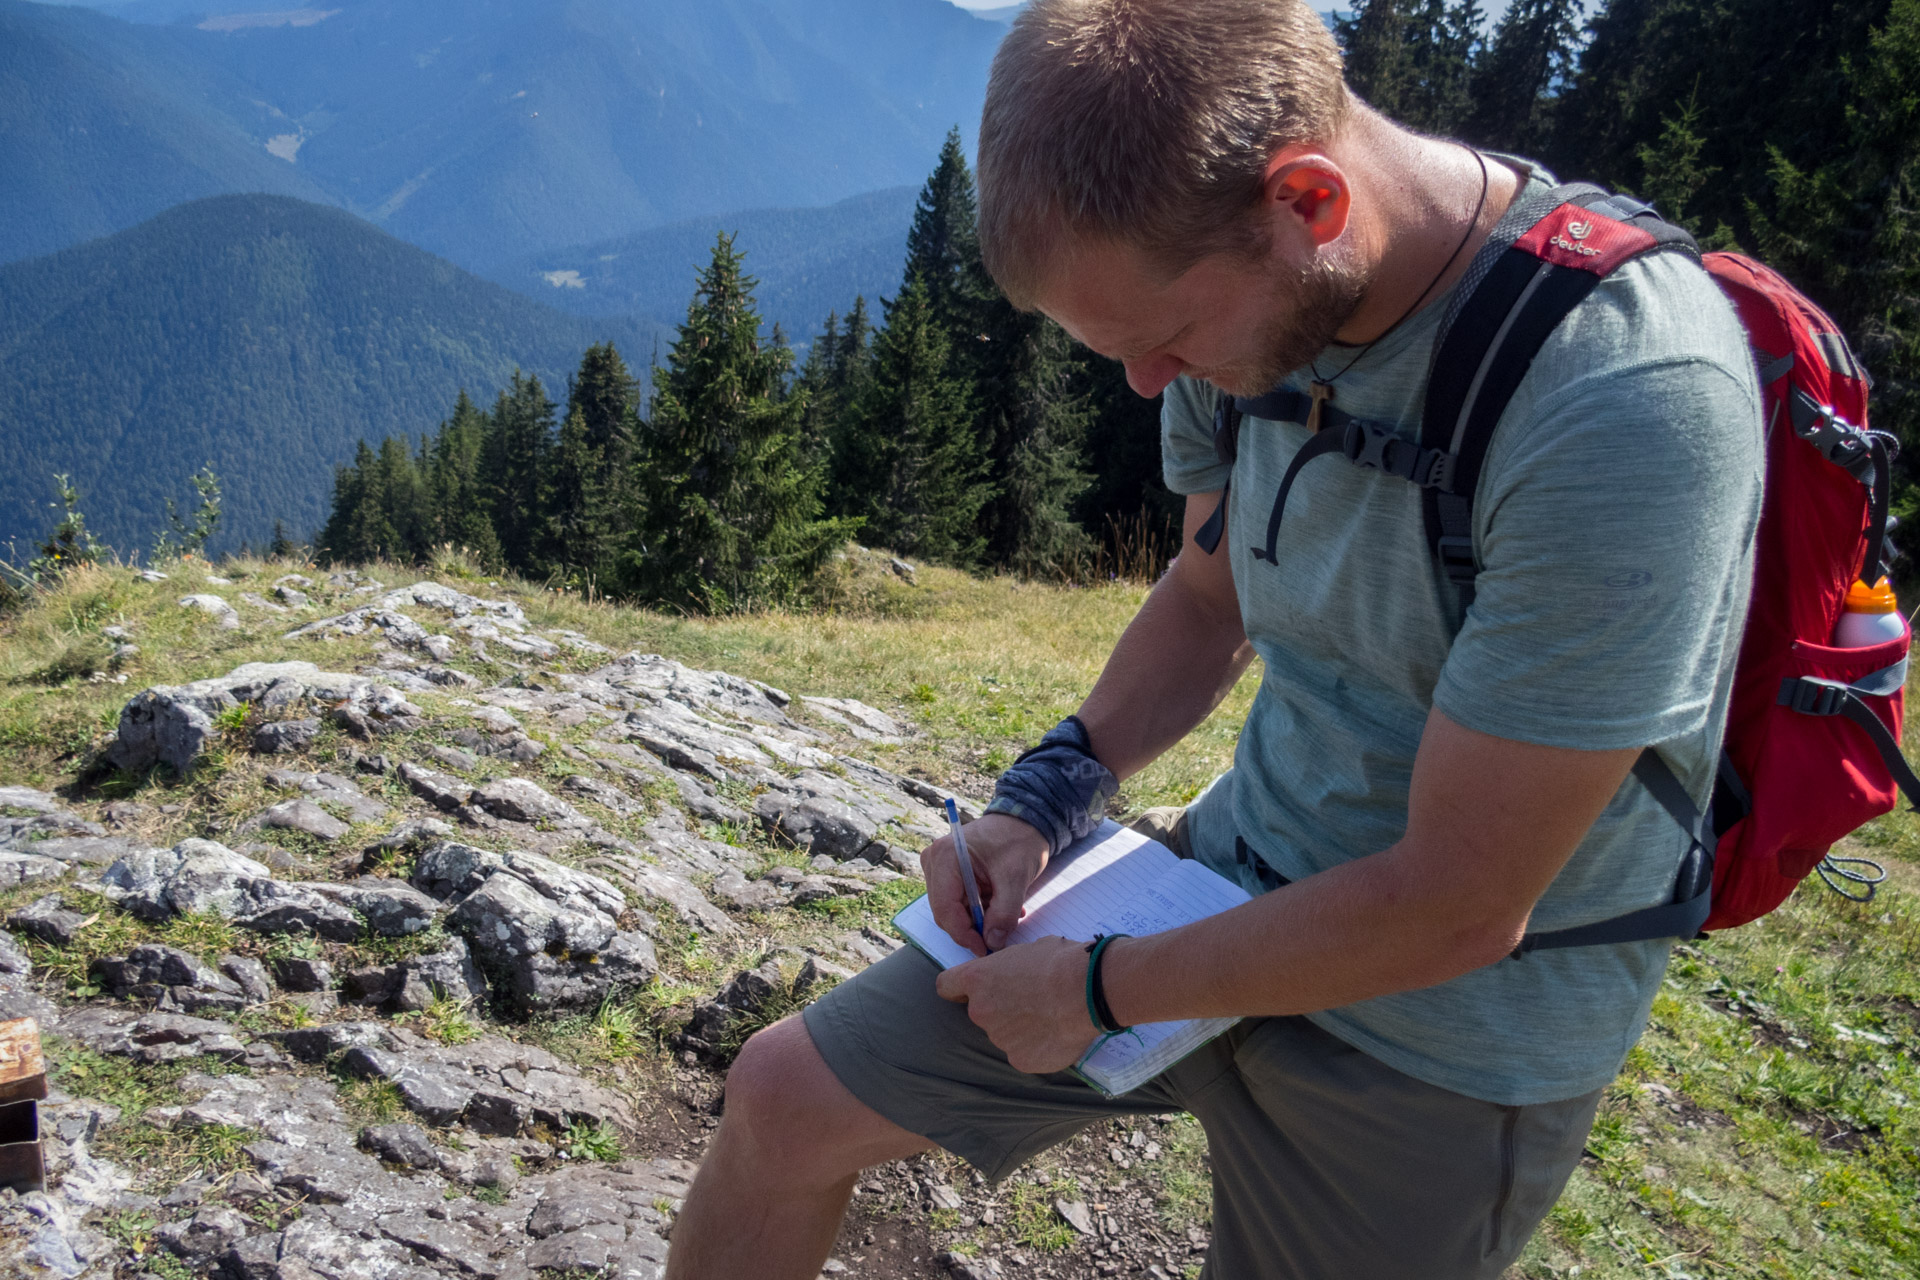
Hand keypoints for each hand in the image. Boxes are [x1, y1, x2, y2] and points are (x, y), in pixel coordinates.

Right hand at [921, 812, 1048, 954]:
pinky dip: (977, 911)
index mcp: (946, 856)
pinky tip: (999, 907)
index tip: (985, 949)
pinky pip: (957, 902)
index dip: (963, 934)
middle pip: (945, 912)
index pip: (945, 908)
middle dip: (971, 929)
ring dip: (976, 920)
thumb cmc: (1018, 840)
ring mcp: (938, 868)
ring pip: (951, 910)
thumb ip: (1004, 912)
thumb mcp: (1016, 877)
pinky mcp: (947, 874)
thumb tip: (993, 942)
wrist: (1023, 821)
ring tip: (1006, 917)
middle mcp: (934, 861)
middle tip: (997, 939)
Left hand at [935, 936, 1101, 1072]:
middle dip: (1001, 1009)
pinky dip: (1037, 1048)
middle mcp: (980, 1011)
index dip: (959, 988)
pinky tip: (1057, 1035)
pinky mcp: (1020, 1061)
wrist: (1087, 991)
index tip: (973, 989)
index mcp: (977, 979)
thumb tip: (1015, 975)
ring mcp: (999, 1039)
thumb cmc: (1060, 962)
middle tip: (1031, 1001)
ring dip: (1020, 1029)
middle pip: (981, 1012)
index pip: (946, 986)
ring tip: (1050, 1017)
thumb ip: (1009, 969)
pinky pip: (1024, 1054)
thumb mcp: (1026, 951)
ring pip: (1005, 1034)